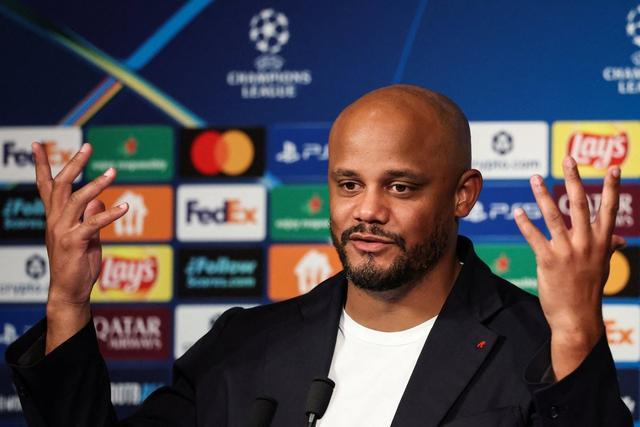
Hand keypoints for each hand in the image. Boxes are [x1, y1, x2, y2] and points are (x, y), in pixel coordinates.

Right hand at [33, 142, 127, 352]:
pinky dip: (110, 214)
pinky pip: (93, 224)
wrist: (69, 291)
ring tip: (112, 172)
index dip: (41, 164)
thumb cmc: (77, 264)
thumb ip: (90, 217)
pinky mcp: (75, 243)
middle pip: (60, 185)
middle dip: (73, 164)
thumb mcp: (86, 236)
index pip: (45, 186)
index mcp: (54, 217)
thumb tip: (99, 201)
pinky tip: (125, 208)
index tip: (37, 144)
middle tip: (87, 147)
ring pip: (76, 200)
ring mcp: (62, 231)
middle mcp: (55, 221)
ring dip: (95, 184)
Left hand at [514, 156, 624, 379]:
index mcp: (602, 242)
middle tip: (568, 158)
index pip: (608, 209)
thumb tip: (619, 240)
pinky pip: (535, 237)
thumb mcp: (602, 266)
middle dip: (574, 178)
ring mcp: (568, 251)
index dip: (612, 187)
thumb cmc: (588, 290)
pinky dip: (525, 223)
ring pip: (554, 216)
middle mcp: (587, 243)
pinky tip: (518, 211)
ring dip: (542, 195)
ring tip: (534, 178)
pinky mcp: (549, 261)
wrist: (577, 318)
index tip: (613, 167)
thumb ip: (608, 248)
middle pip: (580, 204)